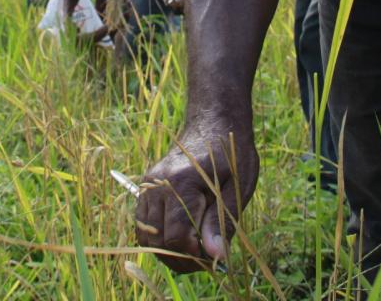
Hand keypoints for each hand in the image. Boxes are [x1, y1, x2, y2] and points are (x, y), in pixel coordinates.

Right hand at [135, 116, 258, 271]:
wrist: (213, 121)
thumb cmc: (231, 153)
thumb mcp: (237, 187)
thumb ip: (222, 221)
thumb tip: (215, 255)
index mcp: (181, 183)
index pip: (176, 236)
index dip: (194, 255)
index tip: (214, 256)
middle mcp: (157, 185)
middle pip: (157, 240)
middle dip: (181, 258)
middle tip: (206, 259)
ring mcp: (148, 185)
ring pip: (145, 235)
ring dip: (167, 250)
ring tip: (193, 251)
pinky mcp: (146, 186)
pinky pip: (142, 223)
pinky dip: (157, 237)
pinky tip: (180, 236)